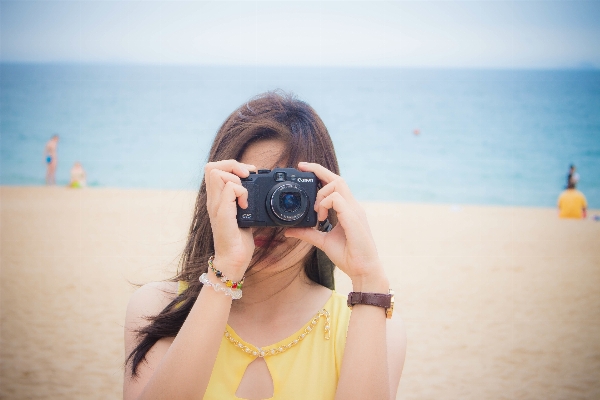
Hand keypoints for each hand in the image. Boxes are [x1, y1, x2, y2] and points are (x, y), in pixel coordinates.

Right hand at [204, 160, 256, 279]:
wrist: (233, 261)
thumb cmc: (238, 242)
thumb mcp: (244, 216)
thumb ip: (244, 203)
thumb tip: (256, 193)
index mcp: (217, 200)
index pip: (213, 170)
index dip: (231, 166)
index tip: (248, 175)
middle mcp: (213, 201)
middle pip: (211, 167)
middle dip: (233, 165)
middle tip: (247, 177)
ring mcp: (216, 207)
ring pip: (217, 174)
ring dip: (236, 179)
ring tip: (245, 194)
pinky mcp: (222, 214)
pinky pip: (230, 190)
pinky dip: (242, 192)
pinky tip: (246, 205)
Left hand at [284, 162, 388, 291]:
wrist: (363, 270)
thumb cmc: (348, 255)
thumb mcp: (323, 241)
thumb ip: (308, 233)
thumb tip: (289, 231)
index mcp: (347, 209)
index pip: (336, 183)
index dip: (320, 173)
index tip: (304, 168)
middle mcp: (352, 206)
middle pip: (338, 178)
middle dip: (319, 170)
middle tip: (302, 169)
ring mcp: (354, 210)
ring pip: (337, 184)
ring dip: (321, 194)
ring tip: (316, 212)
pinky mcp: (353, 217)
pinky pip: (337, 199)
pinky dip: (325, 204)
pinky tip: (321, 217)